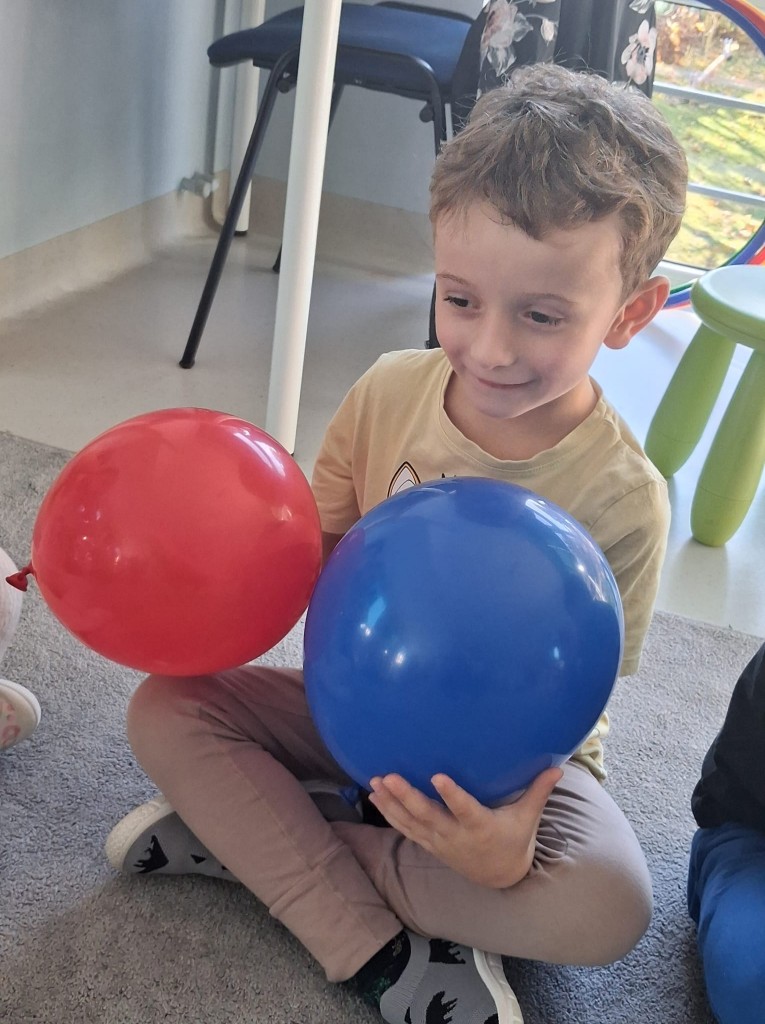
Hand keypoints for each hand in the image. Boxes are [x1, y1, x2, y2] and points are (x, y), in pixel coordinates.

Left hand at [367, 767, 562, 888]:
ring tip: (375, 782)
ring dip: (391, 804)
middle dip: (407, 797)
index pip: (464, 810)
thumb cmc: (514, 840)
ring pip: (410, 823)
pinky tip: (375, 796)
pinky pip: (405, 829)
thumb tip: (558, 768)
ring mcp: (440, 842)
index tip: (437, 776)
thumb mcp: (527, 818)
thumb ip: (539, 791)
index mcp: (481, 827)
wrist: (499, 876)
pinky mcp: (430, 844)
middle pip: (428, 817)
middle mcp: (456, 836)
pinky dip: (389, 814)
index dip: (451, 795)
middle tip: (390, 776)